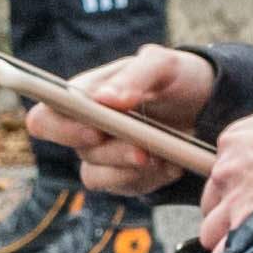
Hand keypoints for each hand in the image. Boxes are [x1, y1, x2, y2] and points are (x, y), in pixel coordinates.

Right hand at [41, 45, 218, 196]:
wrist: (207, 105)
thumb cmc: (176, 78)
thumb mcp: (164, 64)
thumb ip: (135, 75)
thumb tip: (103, 99)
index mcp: (83, 95)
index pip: (45, 118)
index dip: (61, 129)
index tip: (96, 130)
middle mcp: (85, 127)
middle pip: (76, 150)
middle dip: (111, 152)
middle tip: (143, 150)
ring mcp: (102, 156)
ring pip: (97, 175)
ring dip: (131, 168)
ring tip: (163, 155)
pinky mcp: (123, 178)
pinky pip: (125, 187)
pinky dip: (150, 178)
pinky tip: (172, 163)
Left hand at [194, 96, 252, 252]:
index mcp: (234, 141)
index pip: (223, 169)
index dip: (239, 185)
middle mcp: (225, 170)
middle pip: (211, 201)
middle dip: (227, 212)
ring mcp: (232, 201)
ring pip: (211, 230)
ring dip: (228, 237)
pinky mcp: (245, 227)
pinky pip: (224, 252)